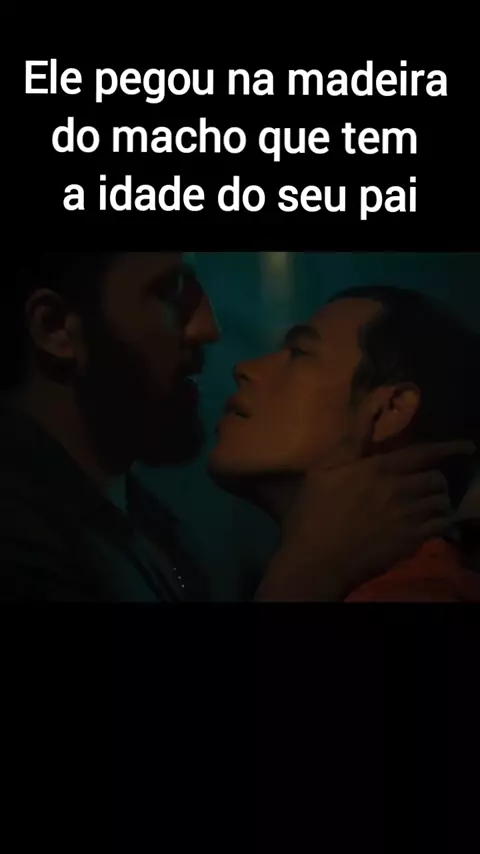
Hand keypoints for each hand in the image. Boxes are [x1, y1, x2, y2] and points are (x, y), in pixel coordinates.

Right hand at [257, 441, 474, 600]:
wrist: (316, 558)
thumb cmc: (311, 514)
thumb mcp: (321, 472)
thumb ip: (347, 445)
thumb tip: (366, 415)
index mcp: (377, 469)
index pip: (422, 453)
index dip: (448, 448)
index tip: (467, 447)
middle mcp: (397, 489)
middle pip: (435, 478)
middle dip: (436, 479)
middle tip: (430, 484)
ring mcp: (406, 517)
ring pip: (440, 502)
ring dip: (439, 500)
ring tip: (432, 504)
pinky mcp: (409, 542)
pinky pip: (439, 526)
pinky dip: (440, 522)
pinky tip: (432, 524)